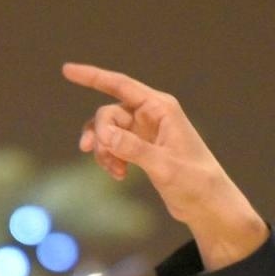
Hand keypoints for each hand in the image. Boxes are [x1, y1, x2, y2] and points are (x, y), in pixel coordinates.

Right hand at [62, 62, 267, 268]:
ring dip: (104, 150)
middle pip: (109, 113)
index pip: (120, 85)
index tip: (66, 70)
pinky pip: (114, 145)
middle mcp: (152, 114)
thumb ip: (133, 149)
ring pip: (108, 131)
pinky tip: (119, 175)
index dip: (92, 76)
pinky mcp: (142, 148)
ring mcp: (146, 131)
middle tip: (102, 155)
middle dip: (101, 134)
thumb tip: (103, 135)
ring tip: (114, 171)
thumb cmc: (195, 182)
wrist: (208, 205)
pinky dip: (110, 158)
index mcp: (161, 108)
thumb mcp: (164, 166)